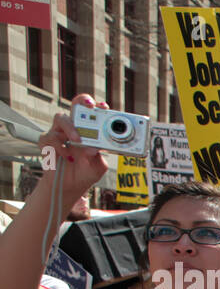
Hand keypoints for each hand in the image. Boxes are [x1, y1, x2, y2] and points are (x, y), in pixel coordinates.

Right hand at [39, 95, 109, 211]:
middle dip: (81, 102)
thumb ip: (98, 156)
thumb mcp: (98, 166)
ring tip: (77, 140)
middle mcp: (74, 129)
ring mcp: (59, 133)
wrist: (71, 186)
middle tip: (89, 106)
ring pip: (60, 118)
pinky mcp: (47, 142)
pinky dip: (60, 148)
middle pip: (75, 106)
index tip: (104, 107)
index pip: (92, 114)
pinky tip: (69, 158)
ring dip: (70, 128)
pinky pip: (50, 137)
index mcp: (89, 132)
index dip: (97, 108)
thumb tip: (92, 147)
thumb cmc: (86, 173)